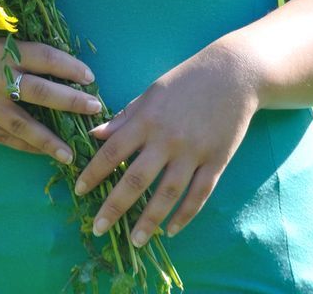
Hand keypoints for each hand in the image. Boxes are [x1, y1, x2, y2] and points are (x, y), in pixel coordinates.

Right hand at [0, 35, 100, 162]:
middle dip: (70, 101)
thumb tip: (66, 72)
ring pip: (22, 124)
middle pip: (38, 91)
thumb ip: (24, 56)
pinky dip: (26, 146)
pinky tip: (43, 153)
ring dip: (49, 140)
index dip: (69, 67)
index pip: (44, 57)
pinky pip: (4, 139)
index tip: (90, 78)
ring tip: (71, 153)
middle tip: (94, 108)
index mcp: (2, 51)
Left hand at [73, 41, 259, 246]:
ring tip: (135, 240)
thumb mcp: (151, 93)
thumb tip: (95, 134)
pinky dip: (185, 215)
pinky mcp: (217, 161)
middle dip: (114, 207)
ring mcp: (193, 152)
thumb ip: (125, 117)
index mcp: (147, 119)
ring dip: (149, 220)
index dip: (94, 173)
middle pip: (136, 179)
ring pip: (167, 194)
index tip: (79, 191)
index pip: (112, 151)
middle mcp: (167, 138)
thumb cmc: (187, 80)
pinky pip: (199, 194)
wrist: (233, 73)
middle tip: (98, 228)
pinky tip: (172, 230)